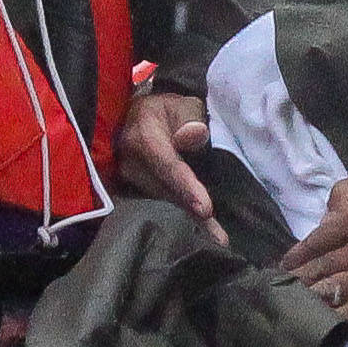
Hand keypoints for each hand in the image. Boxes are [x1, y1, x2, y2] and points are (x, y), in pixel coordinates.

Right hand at [118, 86, 219, 240]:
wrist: (134, 117)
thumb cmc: (166, 111)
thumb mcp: (182, 104)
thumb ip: (190, 117)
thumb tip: (194, 135)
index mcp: (143, 137)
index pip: (168, 166)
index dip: (187, 188)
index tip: (205, 209)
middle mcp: (130, 162)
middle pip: (166, 192)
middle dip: (193, 215)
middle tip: (219, 239)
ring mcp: (128, 179)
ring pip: (162, 202)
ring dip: (188, 221)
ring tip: (215, 242)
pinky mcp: (132, 190)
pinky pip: (158, 205)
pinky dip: (179, 220)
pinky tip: (199, 235)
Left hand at [279, 169, 347, 319]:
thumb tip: (326, 215)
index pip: (312, 241)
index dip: (294, 258)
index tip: (284, 269)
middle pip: (315, 270)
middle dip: (293, 284)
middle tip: (276, 296)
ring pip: (328, 293)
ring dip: (307, 304)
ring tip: (289, 314)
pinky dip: (334, 320)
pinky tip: (321, 326)